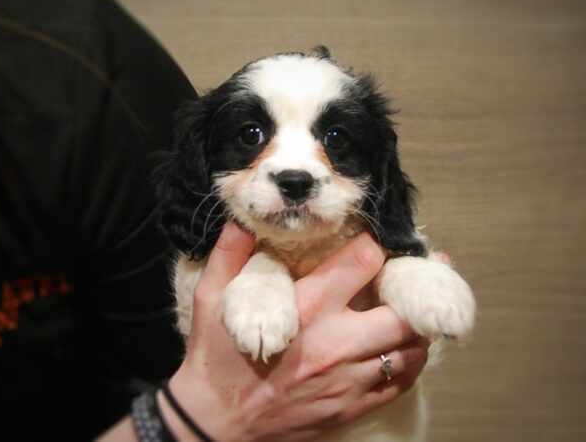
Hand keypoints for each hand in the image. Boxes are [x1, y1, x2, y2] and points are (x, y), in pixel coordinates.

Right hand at [161, 223, 428, 441]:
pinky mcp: (351, 407)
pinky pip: (401, 383)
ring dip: (420, 325)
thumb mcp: (212, 299)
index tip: (382, 236)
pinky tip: (406, 348)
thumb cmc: (215, 358)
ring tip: (419, 308)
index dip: (380, 242)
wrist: (215, 425)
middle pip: (404, 310)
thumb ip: (229, 253)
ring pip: (411, 348)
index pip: (364, 262)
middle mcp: (335, 343)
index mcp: (306, 309)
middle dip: (419, 286)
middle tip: (427, 270)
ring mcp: (348, 380)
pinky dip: (411, 362)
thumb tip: (244, 218)